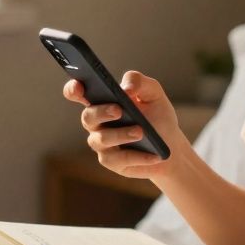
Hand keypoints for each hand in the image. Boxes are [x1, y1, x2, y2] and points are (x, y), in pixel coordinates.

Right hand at [62, 70, 187, 178]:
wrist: (171, 148)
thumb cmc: (158, 117)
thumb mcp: (153, 94)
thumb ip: (139, 82)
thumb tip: (126, 88)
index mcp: (102, 100)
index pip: (78, 92)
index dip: (73, 89)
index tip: (79, 86)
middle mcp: (97, 122)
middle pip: (88, 116)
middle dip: (102, 112)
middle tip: (118, 110)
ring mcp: (101, 143)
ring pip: (102, 139)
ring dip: (121, 135)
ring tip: (141, 132)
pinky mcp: (111, 161)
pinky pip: (119, 159)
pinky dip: (138, 156)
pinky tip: (153, 154)